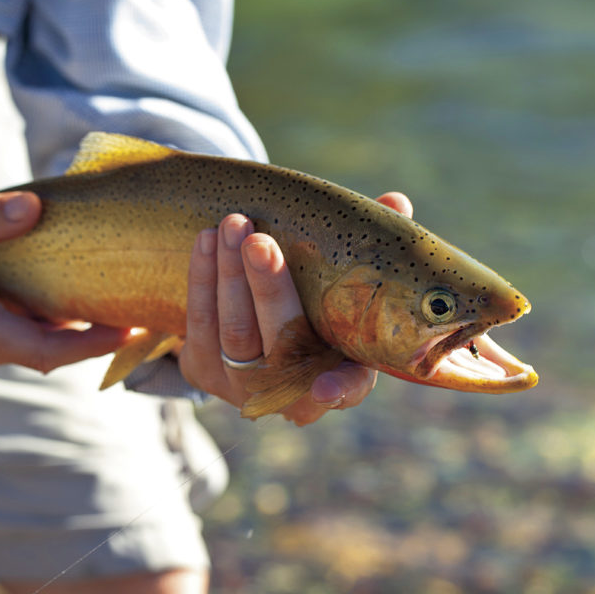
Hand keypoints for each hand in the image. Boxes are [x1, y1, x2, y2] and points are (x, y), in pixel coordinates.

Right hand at [0, 193, 131, 372]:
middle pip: (44, 352)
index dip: (95, 343)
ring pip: (22, 347)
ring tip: (97, 295)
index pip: (49, 351)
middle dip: (88, 334)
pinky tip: (43, 292)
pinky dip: (30, 323)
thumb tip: (38, 209)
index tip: (134, 326)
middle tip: (129, 304)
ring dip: (59, 330)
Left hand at [179, 191, 413, 424]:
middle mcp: (292, 391)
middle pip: (279, 344)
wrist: (254, 331)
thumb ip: (371, 249)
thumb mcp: (347, 286)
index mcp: (341, 375)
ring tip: (233, 224)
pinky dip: (203, 279)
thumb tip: (396, 202)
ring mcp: (244, 386)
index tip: (326, 387)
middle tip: (259, 241)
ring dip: (230, 274)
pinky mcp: (203, 373)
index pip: (347, 388)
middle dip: (268, 289)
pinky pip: (199, 325)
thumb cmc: (317, 304)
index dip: (338, 388)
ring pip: (234, 332)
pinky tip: (207, 241)